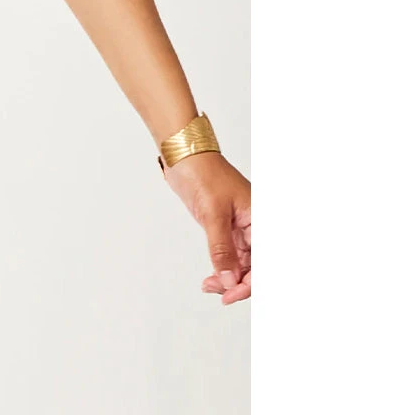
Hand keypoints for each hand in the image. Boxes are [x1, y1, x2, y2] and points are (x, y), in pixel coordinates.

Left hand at [159, 149, 250, 303]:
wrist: (184, 155)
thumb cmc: (203, 173)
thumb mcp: (213, 212)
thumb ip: (221, 247)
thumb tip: (229, 278)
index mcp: (261, 220)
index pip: (265, 262)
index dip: (252, 282)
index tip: (232, 294)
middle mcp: (255, 226)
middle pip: (256, 266)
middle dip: (239, 283)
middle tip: (220, 293)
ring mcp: (241, 229)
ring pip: (243, 264)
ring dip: (228, 278)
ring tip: (210, 285)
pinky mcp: (226, 229)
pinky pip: (231, 256)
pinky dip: (222, 268)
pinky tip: (212, 278)